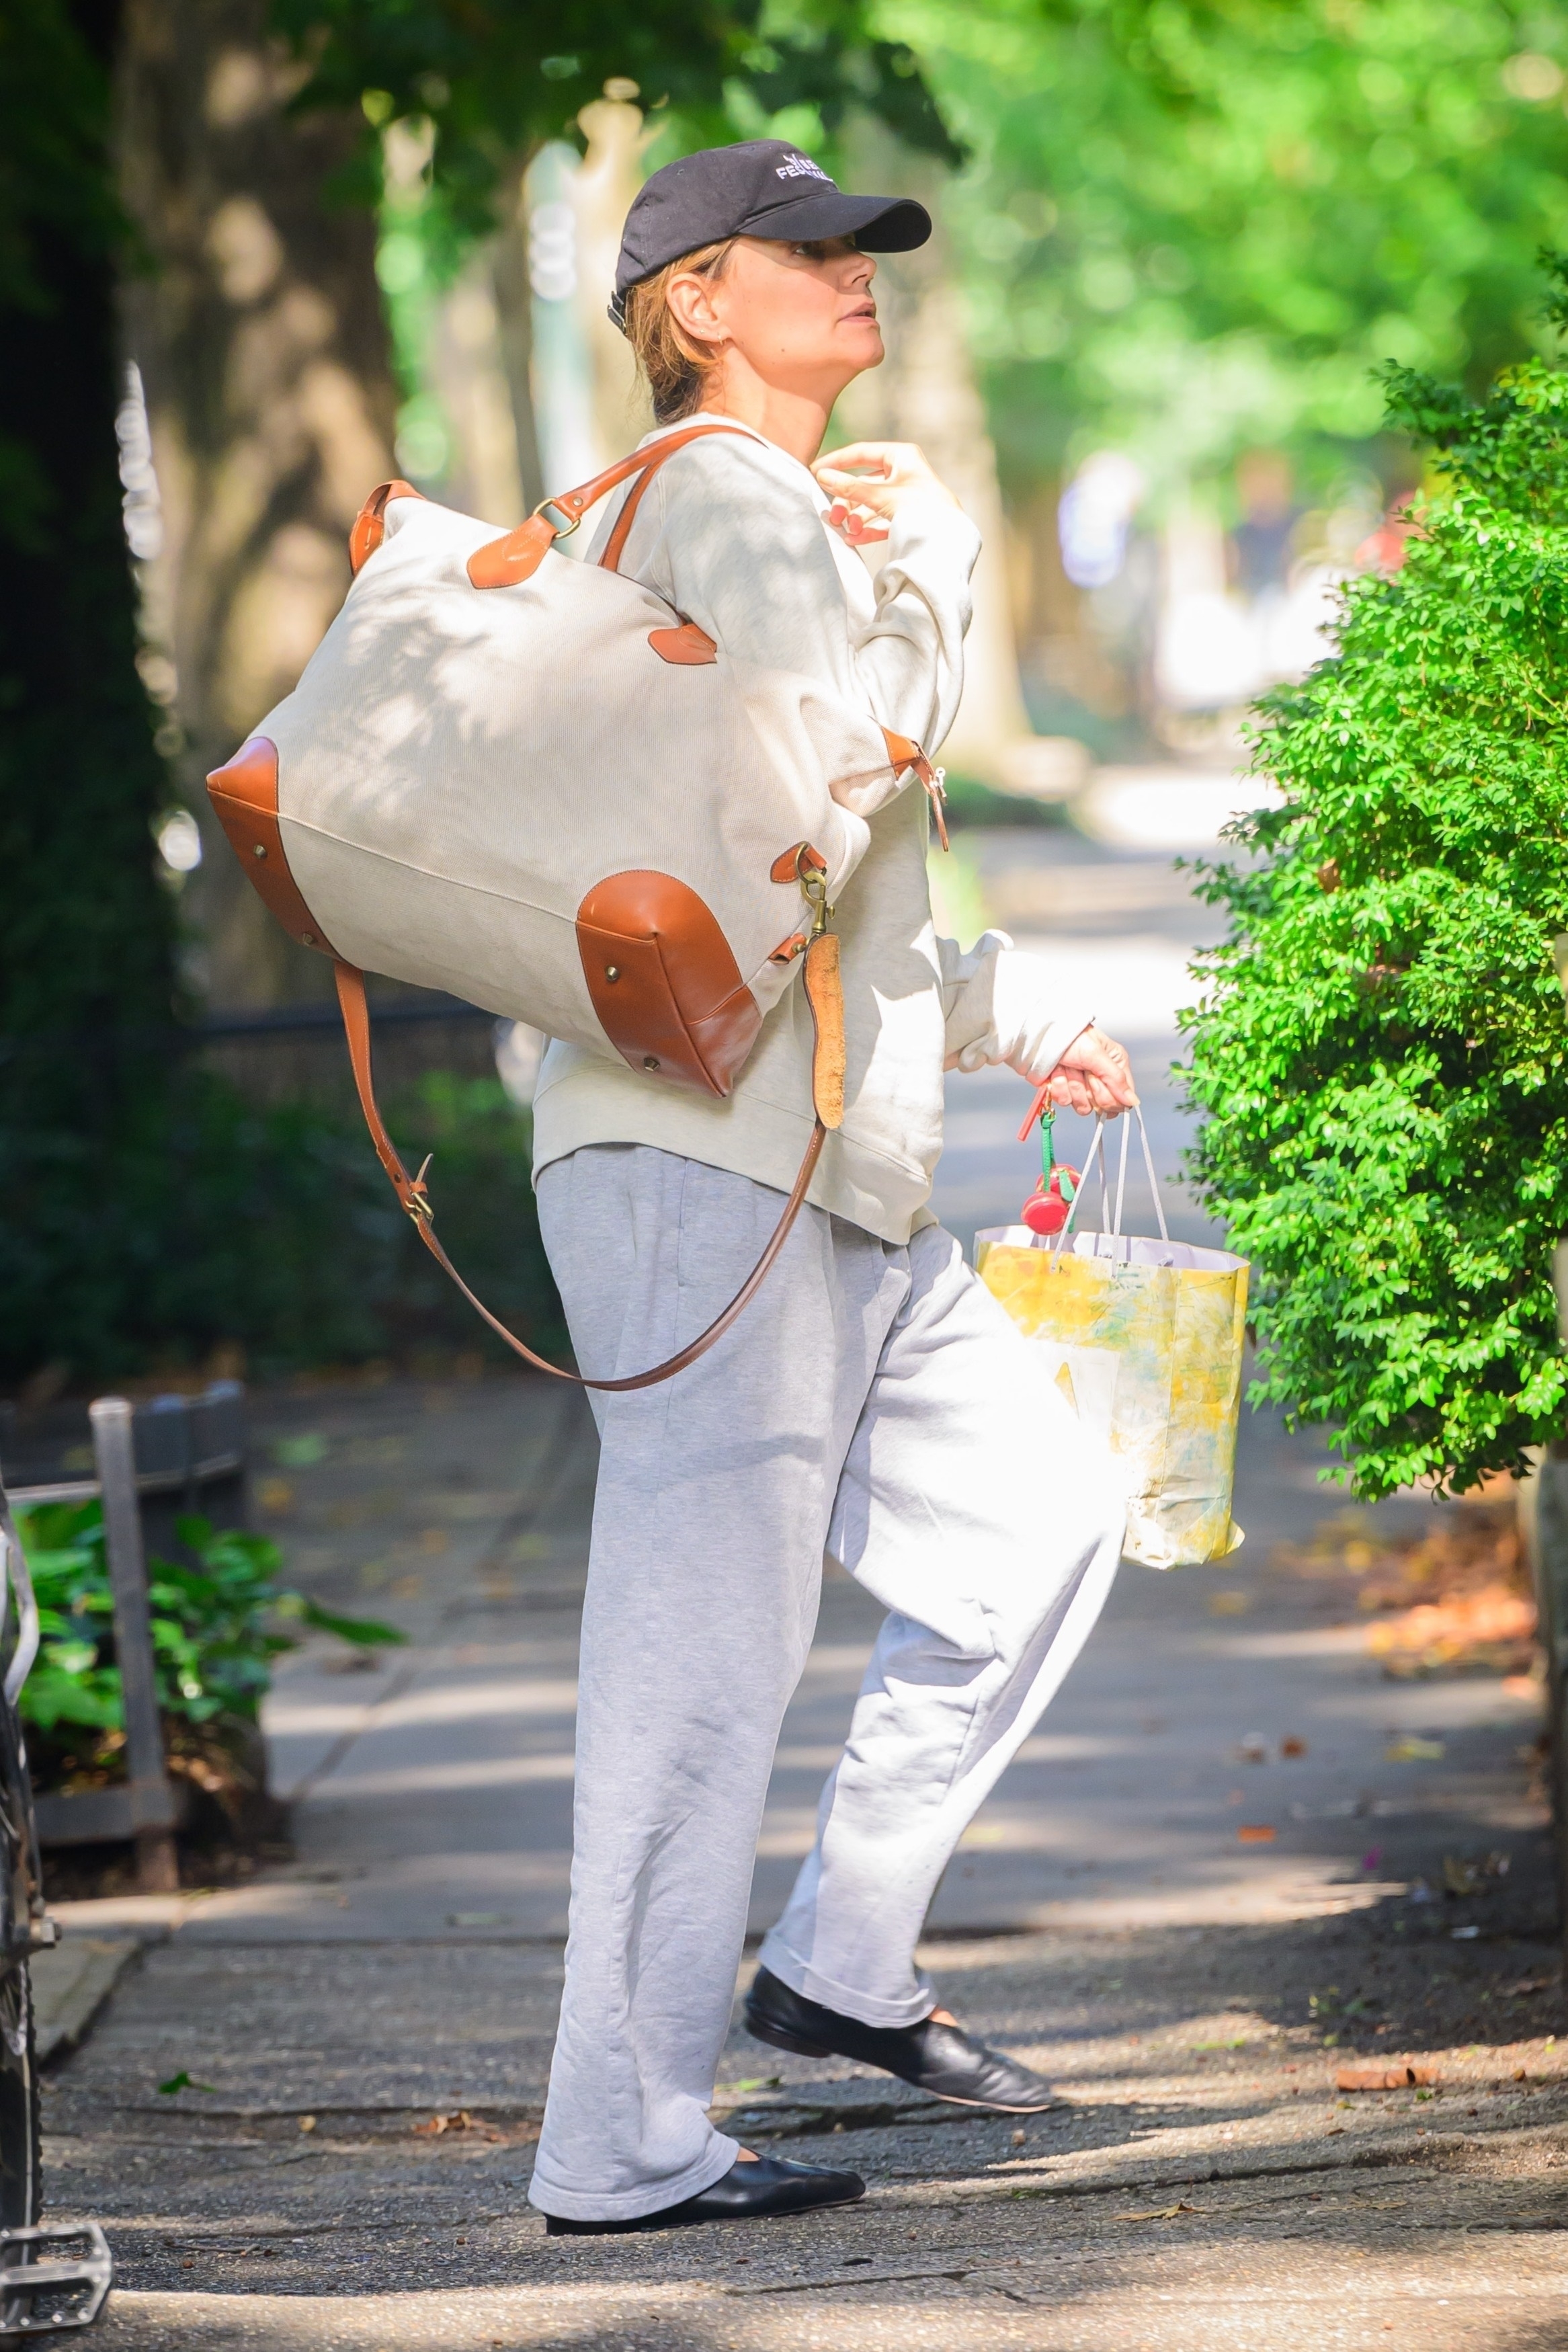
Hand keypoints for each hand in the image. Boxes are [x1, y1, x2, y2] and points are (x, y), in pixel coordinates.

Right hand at [811, 441, 959, 544]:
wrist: (951, 540)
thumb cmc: (922, 509)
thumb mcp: (881, 496)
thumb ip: (850, 488)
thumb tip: (821, 476)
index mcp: (901, 456)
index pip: (861, 453)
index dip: (837, 462)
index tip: (815, 473)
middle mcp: (903, 473)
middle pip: (863, 483)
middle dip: (847, 501)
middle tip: (834, 518)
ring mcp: (905, 496)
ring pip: (870, 504)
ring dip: (856, 518)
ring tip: (847, 532)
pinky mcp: (907, 518)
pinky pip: (881, 520)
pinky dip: (867, 529)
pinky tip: (854, 539)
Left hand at [1042, 1027, 1137, 1117]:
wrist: (1040, 1037)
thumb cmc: (1069, 1037)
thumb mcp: (1096, 1054)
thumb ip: (1116, 1079)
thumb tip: (1133, 1101)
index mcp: (1115, 1065)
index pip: (1123, 1097)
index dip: (1110, 1094)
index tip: (1098, 1078)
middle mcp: (1101, 1078)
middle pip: (1104, 1105)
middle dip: (1089, 1088)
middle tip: (1083, 1071)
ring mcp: (1082, 1087)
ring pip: (1083, 1106)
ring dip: (1071, 1086)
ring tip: (1067, 1068)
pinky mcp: (1065, 1091)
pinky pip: (1065, 1102)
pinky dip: (1058, 1087)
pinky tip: (1056, 1073)